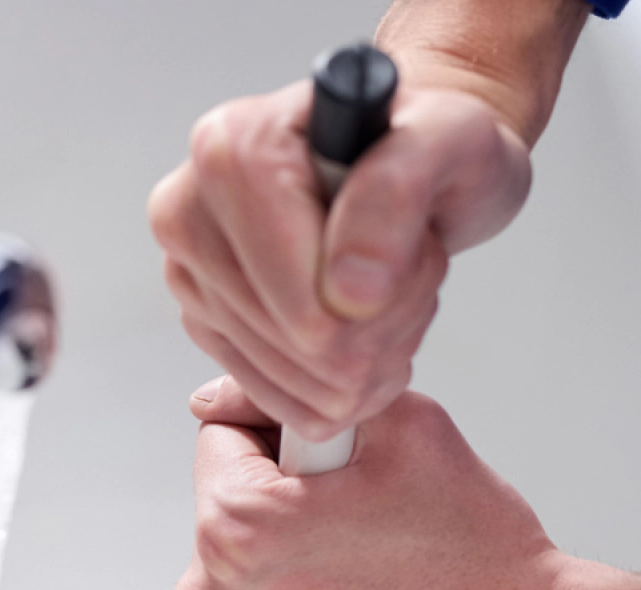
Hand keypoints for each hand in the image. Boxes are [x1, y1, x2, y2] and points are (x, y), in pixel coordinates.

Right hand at [147, 81, 531, 440]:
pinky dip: (339, 382)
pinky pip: (283, 401)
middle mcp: (190, 212)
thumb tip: (347, 289)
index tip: (416, 261)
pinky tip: (364, 326)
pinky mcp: (204, 321)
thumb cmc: (424, 142)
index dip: (376, 308)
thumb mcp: (450, 138)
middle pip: (293, 344)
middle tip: (415, 271)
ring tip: (391, 288)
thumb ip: (398, 195)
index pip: (296, 298)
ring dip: (367, 355)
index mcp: (230, 153)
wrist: (409, 163)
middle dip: (377, 329)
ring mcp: (190, 273)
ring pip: (291, 381)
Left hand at [170, 377, 640, 589]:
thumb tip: (221, 397)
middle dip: (284, 510)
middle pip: (225, 514)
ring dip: (285, 572)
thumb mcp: (408, 428)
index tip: (339, 472)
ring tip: (368, 587)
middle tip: (367, 533)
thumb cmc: (478, 564)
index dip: (289, 442)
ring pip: (237, 580)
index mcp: (234, 525)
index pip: (221, 436)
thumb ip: (306, 397)